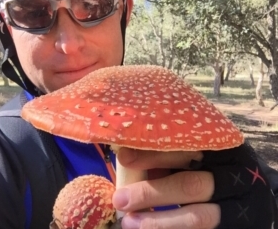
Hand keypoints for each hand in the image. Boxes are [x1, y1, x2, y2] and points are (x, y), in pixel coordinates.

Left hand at [112, 144, 277, 228]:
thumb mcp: (193, 153)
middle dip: (152, 192)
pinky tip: (150, 228)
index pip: (184, 148)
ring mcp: (236, 206)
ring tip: (130, 223)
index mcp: (220, 148)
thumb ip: (168, 154)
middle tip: (120, 199)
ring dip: (160, 221)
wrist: (247, 189)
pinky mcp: (235, 225)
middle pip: (190, 184)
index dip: (153, 154)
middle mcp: (233, 176)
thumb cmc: (210, 165)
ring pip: (197, 217)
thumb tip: (126, 154)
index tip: (123, 158)